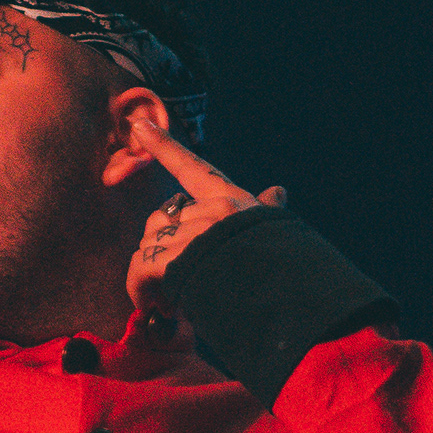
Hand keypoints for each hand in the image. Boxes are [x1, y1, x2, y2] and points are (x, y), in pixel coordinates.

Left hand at [124, 123, 287, 311]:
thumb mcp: (274, 232)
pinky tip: (153, 308)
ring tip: (167, 301)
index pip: (194, 169)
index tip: (140, 125)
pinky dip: (140, 290)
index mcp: (234, 203)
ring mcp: (196, 234)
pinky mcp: (179, 259)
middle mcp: (214, 211)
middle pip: (162, 219)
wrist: (292, 299)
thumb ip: (265, 211)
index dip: (165, 146)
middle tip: (169, 283)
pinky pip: (141, 268)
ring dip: (149, 276)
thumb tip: (278, 191)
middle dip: (160, 252)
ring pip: (149, 245)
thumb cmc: (285, 270)